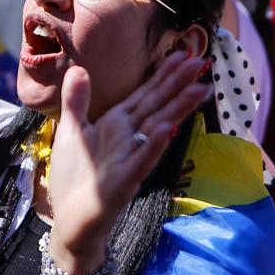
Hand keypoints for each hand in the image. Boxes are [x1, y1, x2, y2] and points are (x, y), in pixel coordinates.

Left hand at [44, 50, 209, 271]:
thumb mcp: (71, 132)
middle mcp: (129, 138)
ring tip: (199, 89)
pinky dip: (153, 144)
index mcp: (117, 124)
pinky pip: (141, 160)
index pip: (146, 94)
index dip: (164, 74)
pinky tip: (167, 129)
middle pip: (158, 105)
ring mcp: (130, 159)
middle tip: (203, 62)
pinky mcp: (124, 181)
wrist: (70, 221)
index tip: (184, 53)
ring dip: (177, 109)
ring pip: (158, 128)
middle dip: (179, 84)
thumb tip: (79, 69)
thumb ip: (76, 101)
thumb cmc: (74, 178)